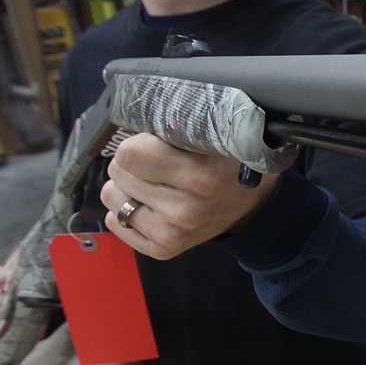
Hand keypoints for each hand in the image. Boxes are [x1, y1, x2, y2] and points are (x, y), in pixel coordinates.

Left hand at [101, 133, 277, 259]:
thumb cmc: (230, 161)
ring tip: (149, 180)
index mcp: (201, 176)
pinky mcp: (164, 250)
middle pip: (119, 172)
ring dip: (126, 185)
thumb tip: (137, 114)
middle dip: (133, 162)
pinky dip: (123, 210)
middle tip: (155, 161)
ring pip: (112, 197)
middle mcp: (186, 210)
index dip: (140, 141)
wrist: (252, 204)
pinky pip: (116, 224)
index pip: (131, 153)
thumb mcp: (217, 136)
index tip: (155, 141)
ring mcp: (174, 233)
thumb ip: (181, 125)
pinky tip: (144, 201)